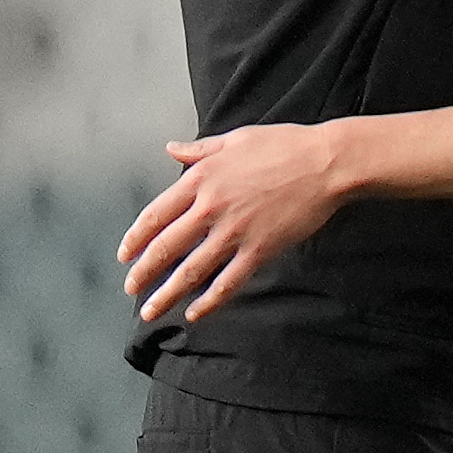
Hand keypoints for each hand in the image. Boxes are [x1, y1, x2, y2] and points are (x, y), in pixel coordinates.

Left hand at [117, 124, 354, 322]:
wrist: (326, 163)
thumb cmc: (284, 145)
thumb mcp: (236, 139)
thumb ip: (199, 149)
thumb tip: (171, 148)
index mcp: (201, 178)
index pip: (156, 214)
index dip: (136, 238)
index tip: (125, 254)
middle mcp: (211, 208)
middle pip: (166, 247)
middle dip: (144, 272)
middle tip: (131, 288)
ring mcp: (234, 231)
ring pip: (191, 270)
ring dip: (167, 294)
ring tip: (150, 311)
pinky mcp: (259, 250)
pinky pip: (228, 282)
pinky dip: (209, 301)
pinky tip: (195, 313)